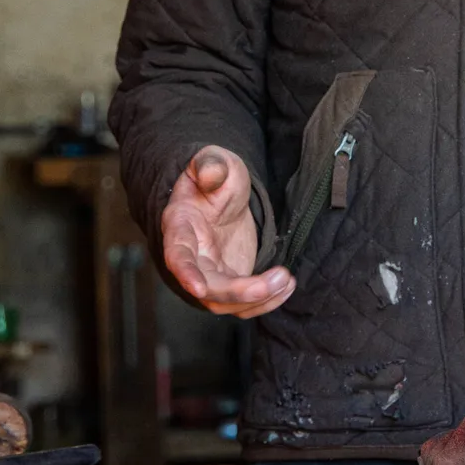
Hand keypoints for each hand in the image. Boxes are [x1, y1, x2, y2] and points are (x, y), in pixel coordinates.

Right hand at [161, 145, 293, 317]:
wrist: (222, 195)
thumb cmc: (215, 177)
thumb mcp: (215, 161)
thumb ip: (211, 166)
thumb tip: (210, 174)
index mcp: (180, 227)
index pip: (177, 254)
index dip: (185, 272)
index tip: (198, 288)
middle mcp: (192, 257)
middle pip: (209, 288)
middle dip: (241, 291)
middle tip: (279, 277)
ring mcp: (210, 273)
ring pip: (227, 302)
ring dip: (259, 299)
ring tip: (286, 280)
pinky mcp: (230, 281)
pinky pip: (244, 303)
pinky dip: (267, 300)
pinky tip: (286, 286)